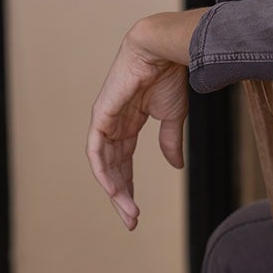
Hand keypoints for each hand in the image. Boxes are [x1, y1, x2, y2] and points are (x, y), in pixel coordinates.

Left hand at [86, 12, 202, 230]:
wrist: (163, 51)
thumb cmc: (168, 76)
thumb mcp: (172, 117)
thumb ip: (170, 142)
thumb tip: (175, 166)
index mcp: (128, 124)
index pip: (124, 162)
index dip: (129, 187)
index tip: (137, 212)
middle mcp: (113, 125)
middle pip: (113, 168)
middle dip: (122, 196)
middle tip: (132, 221)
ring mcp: (105, 121)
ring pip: (105, 165)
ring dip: (116, 191)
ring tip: (129, 212)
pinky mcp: (101, 116)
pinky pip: (97, 151)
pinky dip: (104, 172)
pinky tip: (114, 190)